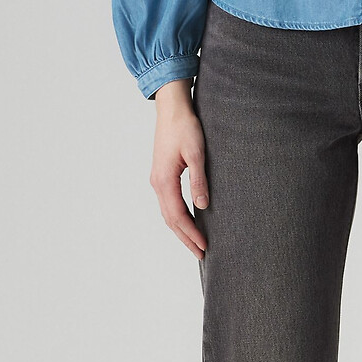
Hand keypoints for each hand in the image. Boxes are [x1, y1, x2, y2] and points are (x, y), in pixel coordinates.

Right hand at [149, 78, 209, 258]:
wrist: (172, 108)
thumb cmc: (185, 127)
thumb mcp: (196, 153)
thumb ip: (199, 180)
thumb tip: (203, 206)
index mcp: (165, 180)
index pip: (178, 216)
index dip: (191, 234)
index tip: (204, 247)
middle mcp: (157, 183)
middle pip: (170, 220)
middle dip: (185, 237)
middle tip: (201, 253)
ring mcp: (157, 179)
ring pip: (167, 213)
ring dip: (181, 229)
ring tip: (195, 242)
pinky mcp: (161, 174)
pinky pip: (168, 203)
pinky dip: (177, 216)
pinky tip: (187, 219)